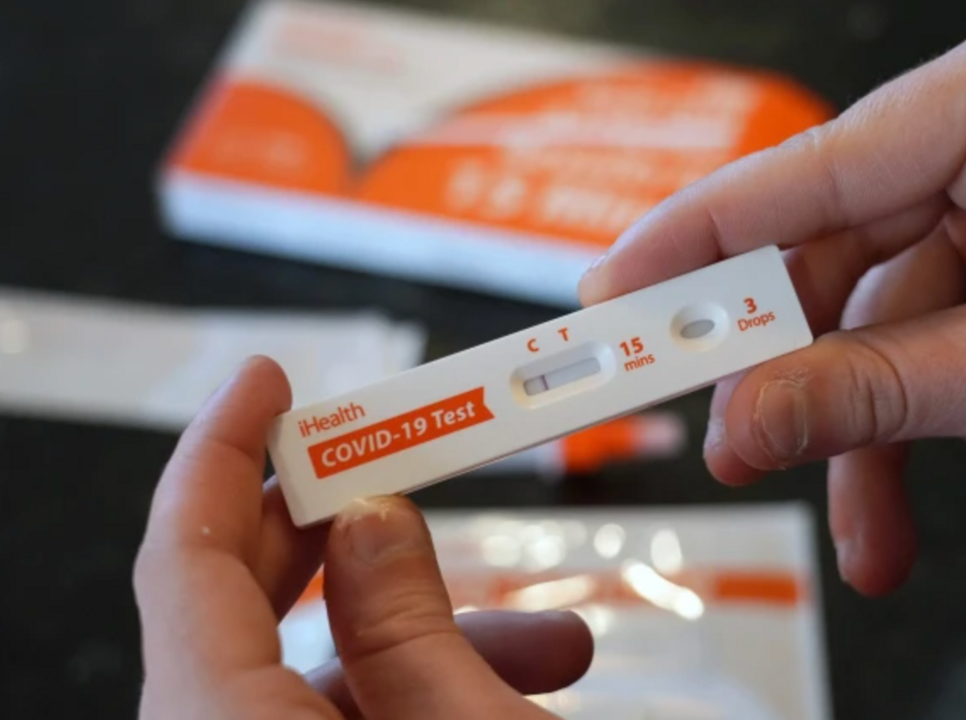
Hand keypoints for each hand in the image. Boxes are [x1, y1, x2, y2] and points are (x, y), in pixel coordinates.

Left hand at [134, 357, 592, 718]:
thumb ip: (410, 626)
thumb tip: (375, 521)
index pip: (186, 558)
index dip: (224, 450)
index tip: (267, 381)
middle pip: (248, 607)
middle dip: (350, 536)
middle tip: (407, 473)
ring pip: (315, 676)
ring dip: (434, 639)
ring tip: (551, 641)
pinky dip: (423, 696)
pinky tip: (522, 686)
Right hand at [580, 0, 965, 595]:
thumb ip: (876, 392)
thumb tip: (743, 421)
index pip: (813, 169)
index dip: (697, 241)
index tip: (608, 297)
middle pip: (824, 249)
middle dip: (789, 372)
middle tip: (733, 446)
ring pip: (860, 313)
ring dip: (855, 427)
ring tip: (866, 531)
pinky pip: (902, 332)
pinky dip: (897, 420)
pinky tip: (909, 495)